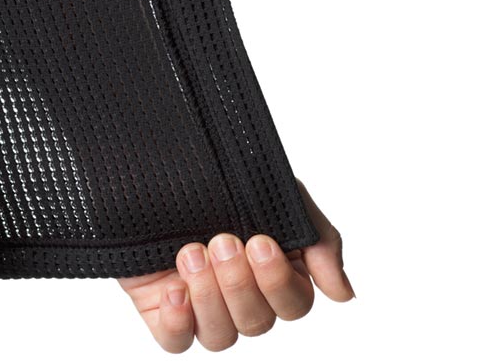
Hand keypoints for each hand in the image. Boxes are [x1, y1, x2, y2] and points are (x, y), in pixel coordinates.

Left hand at [117, 178, 352, 352]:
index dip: (277, 281)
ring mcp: (201, 305)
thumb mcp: (274, 190)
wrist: (157, 157)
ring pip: (220, 337)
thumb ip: (316, 237)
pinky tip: (173, 290)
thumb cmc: (219, 172)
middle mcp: (240, 295)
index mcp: (273, 271)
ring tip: (190, 252)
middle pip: (257, 323)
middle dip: (238, 283)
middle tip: (221, 240)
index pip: (293, 304)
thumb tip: (343, 293)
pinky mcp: (163, 307)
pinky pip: (175, 342)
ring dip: (208, 297)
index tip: (260, 241)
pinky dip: (177, 322)